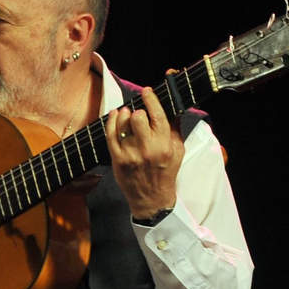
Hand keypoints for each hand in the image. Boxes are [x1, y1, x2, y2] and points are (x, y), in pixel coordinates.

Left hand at [108, 83, 183, 220]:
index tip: (147, 91)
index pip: (158, 116)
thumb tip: (174, 106)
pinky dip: (111, 122)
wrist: (152, 198)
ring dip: (124, 114)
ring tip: (126, 112)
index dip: (151, 100)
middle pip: (139, 118)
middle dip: (138, 110)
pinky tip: (114, 115)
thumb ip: (175, 127)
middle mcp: (148, 149)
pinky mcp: (118, 160)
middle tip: (139, 110)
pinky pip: (110, 136)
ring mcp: (130, 154)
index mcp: (165, 145)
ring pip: (123, 125)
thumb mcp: (178, 150)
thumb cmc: (166, 172)